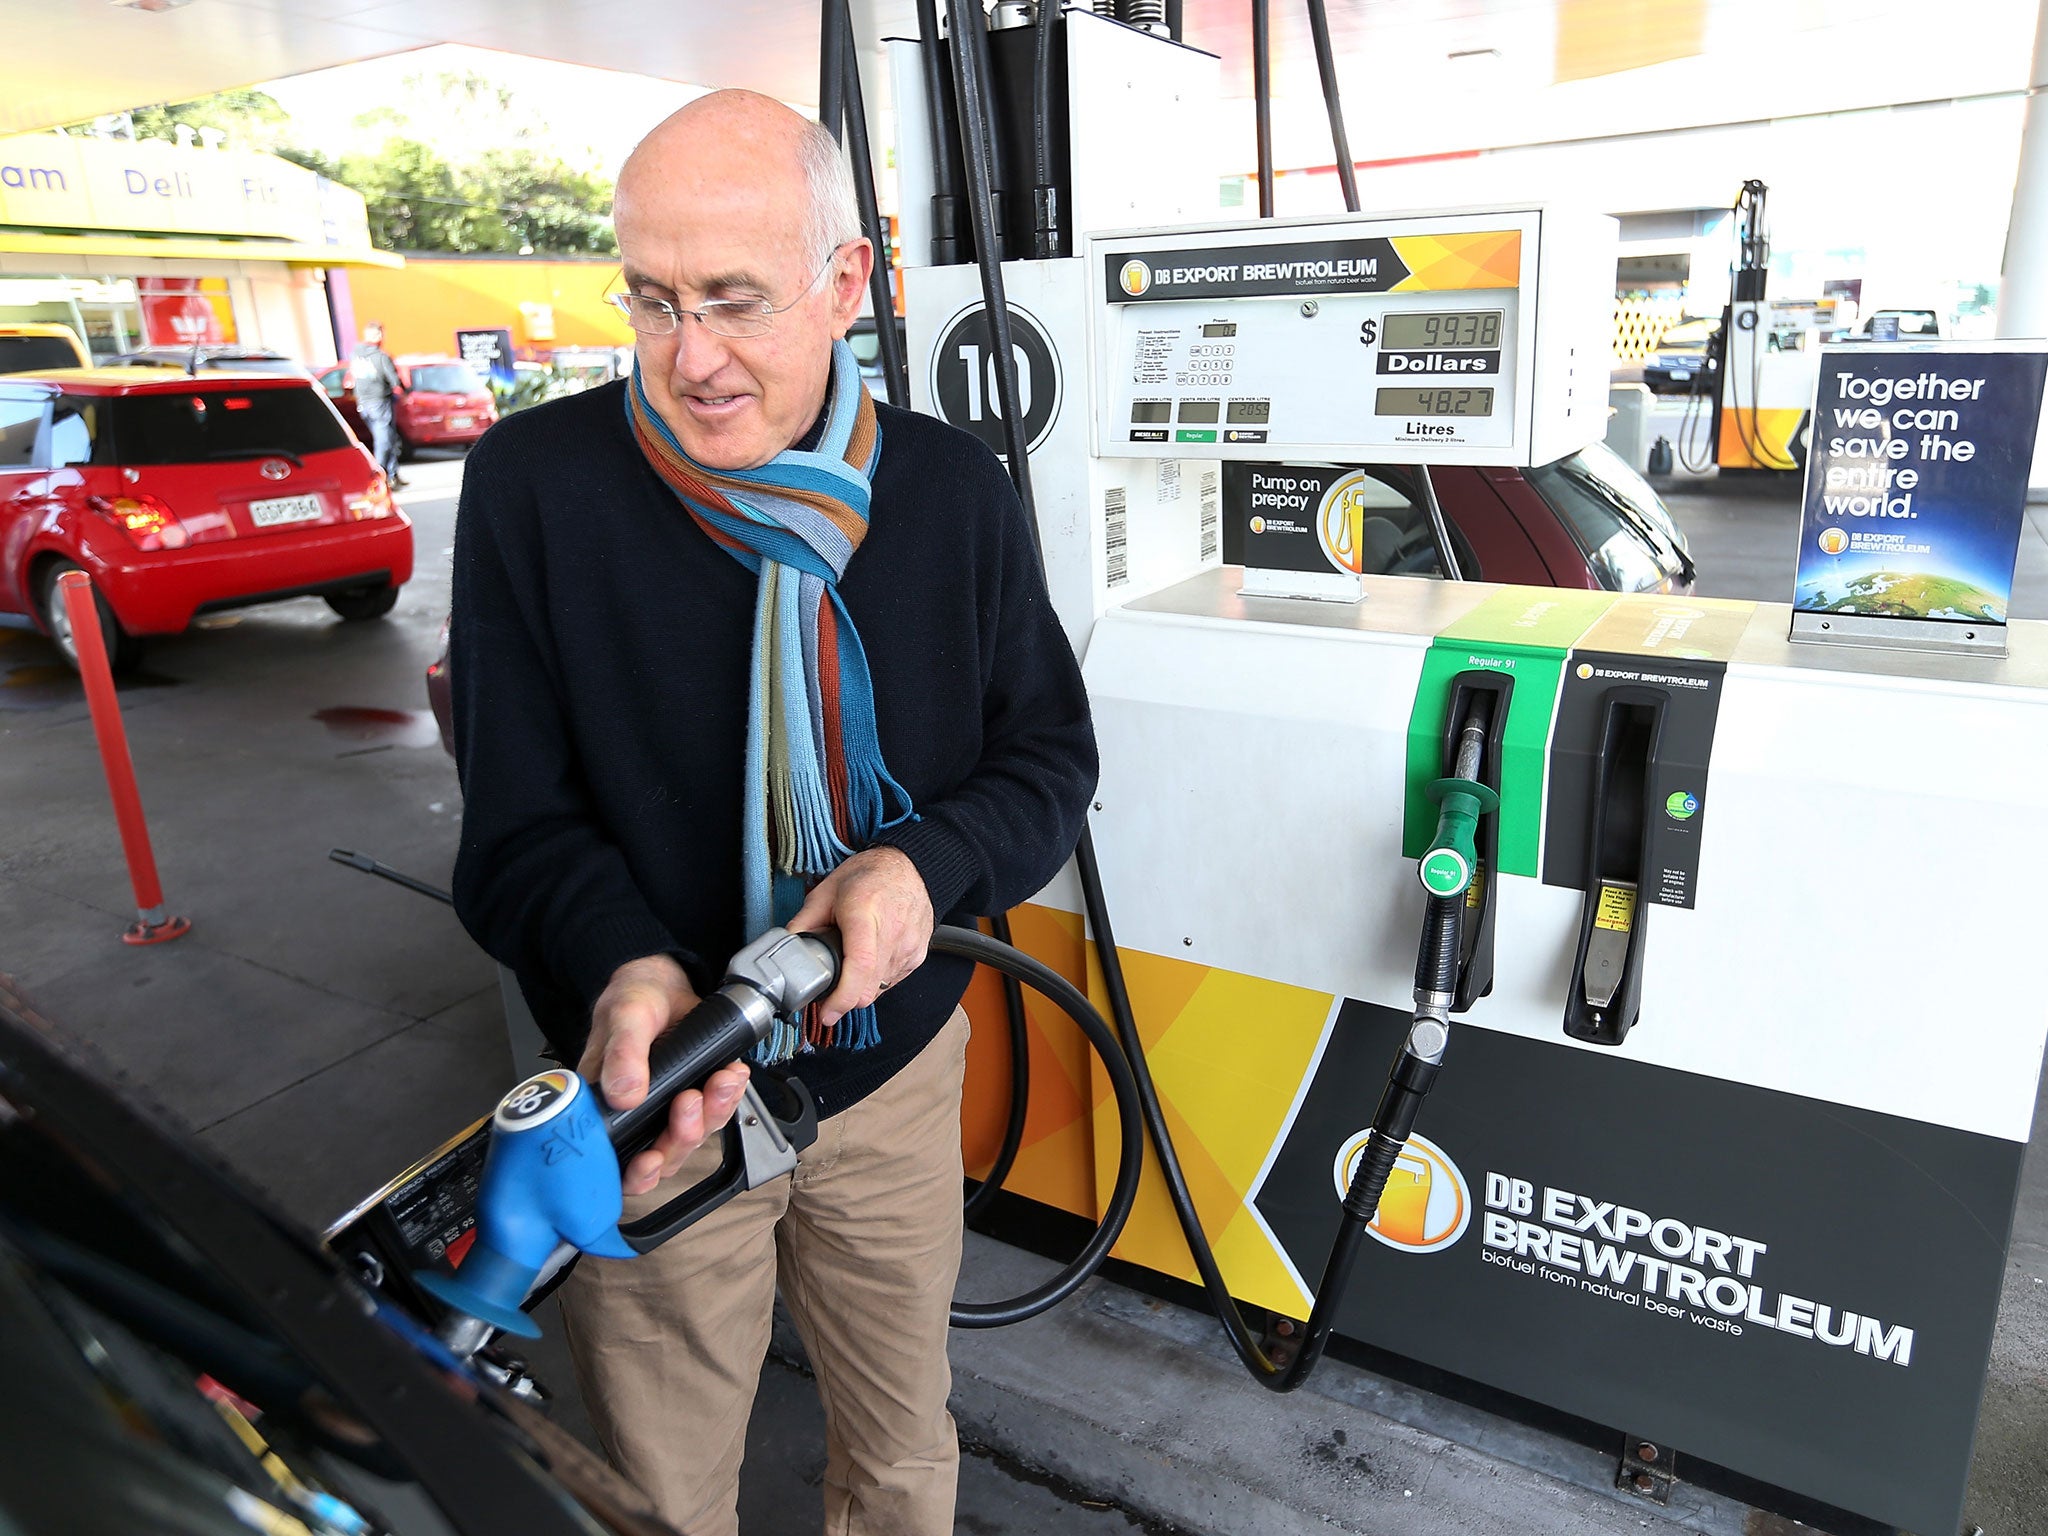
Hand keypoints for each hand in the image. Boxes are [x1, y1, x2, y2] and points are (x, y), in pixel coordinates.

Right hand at [581, 954, 749, 1196]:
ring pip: (690, 1138)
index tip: (652, 1158)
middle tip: (690, 1102)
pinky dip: (727, 1099)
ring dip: (709, 1116)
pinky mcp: (694, 1094)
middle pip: (658, 1157)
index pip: (613, 1159)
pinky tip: (731, 1077)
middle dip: (680, 1138)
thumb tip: (625, 1095)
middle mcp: (634, 1113)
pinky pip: (714, 1112)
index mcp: (602, 1103)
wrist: (664, 979)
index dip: (634, 1171)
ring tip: (719, 1082)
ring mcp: (665, 1108)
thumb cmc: (634, 996)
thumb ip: (623, 1052)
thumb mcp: (626, 1013)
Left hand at [787, 846, 933, 1029]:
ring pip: (879, 989)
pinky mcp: (918, 956)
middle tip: (830, 985)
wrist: (911, 866)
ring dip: (861, 985)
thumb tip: (787, 951)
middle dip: (844, 997)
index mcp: (865, 914)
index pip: (860, 966)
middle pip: (868, 989)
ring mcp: (909, 947)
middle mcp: (892, 933)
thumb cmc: (870, 875)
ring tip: (853, 958)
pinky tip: (871, 956)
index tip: (827, 1011)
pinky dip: (876, 978)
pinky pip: (892, 981)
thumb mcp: (826, 891)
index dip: (842, 997)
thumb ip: (804, 923)